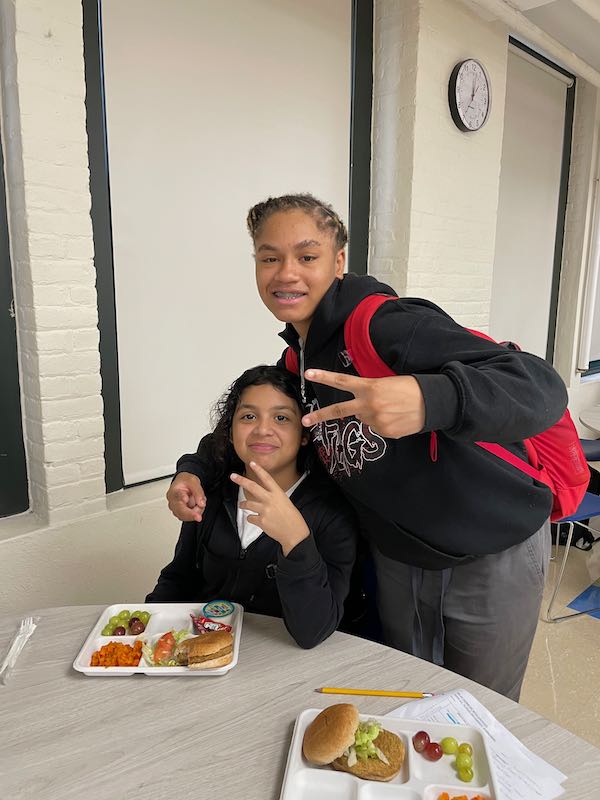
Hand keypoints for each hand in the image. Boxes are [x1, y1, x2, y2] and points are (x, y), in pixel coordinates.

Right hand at [166, 472, 205, 521]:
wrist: (184, 484)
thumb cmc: (186, 482)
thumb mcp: (193, 481)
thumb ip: (198, 492)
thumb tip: (201, 503)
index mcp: (173, 492)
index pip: (177, 496)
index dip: (181, 498)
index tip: (185, 499)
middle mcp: (173, 502)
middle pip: (179, 511)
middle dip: (190, 514)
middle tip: (198, 517)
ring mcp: (176, 509)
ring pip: (185, 516)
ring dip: (195, 511)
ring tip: (200, 501)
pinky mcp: (181, 514)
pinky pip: (189, 517)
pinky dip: (196, 512)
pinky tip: (197, 505)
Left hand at [231, 462, 308, 555]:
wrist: (294, 533)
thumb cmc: (292, 517)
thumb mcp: (285, 502)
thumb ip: (273, 497)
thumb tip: (263, 495)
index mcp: (278, 494)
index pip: (267, 478)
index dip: (259, 470)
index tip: (252, 463)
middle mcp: (270, 500)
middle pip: (253, 487)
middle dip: (241, 481)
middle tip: (233, 476)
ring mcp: (265, 511)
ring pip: (247, 504)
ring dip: (243, 504)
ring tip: (242, 505)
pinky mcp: (261, 521)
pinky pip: (250, 518)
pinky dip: (251, 518)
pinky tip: (256, 520)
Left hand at [301, 369, 425, 438]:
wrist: (433, 402)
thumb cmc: (411, 388)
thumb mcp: (387, 383)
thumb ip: (369, 394)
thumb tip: (361, 411)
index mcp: (370, 387)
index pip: (342, 381)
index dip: (324, 377)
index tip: (308, 374)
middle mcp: (369, 405)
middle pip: (340, 411)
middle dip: (320, 416)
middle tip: (305, 420)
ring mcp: (376, 420)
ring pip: (364, 420)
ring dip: (372, 415)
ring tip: (391, 409)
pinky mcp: (384, 432)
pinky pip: (377, 429)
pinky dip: (384, 424)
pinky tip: (397, 417)